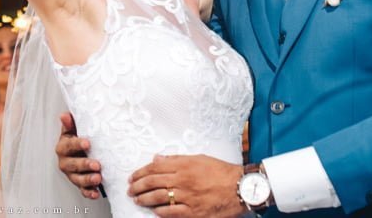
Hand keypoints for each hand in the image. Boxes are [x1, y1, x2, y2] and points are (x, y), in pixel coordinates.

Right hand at [55, 112, 103, 199]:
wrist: (80, 152)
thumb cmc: (78, 140)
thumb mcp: (74, 130)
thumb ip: (70, 124)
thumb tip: (65, 115)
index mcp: (63, 147)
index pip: (68, 145)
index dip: (77, 144)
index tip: (87, 143)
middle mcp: (64, 162)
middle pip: (72, 165)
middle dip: (84, 165)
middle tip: (97, 164)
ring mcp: (71, 174)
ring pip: (77, 179)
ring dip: (87, 180)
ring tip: (98, 178)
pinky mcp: (79, 184)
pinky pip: (82, 190)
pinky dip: (89, 193)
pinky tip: (96, 193)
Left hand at [128, 154, 245, 216]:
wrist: (240, 187)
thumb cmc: (221, 172)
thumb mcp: (198, 159)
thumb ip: (175, 159)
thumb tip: (157, 158)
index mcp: (183, 165)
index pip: (154, 168)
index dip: (140, 172)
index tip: (133, 177)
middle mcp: (183, 180)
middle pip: (153, 182)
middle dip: (138, 186)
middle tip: (130, 189)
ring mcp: (188, 197)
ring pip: (159, 198)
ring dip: (145, 199)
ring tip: (137, 200)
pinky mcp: (194, 212)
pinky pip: (172, 213)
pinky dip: (161, 212)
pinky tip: (155, 211)